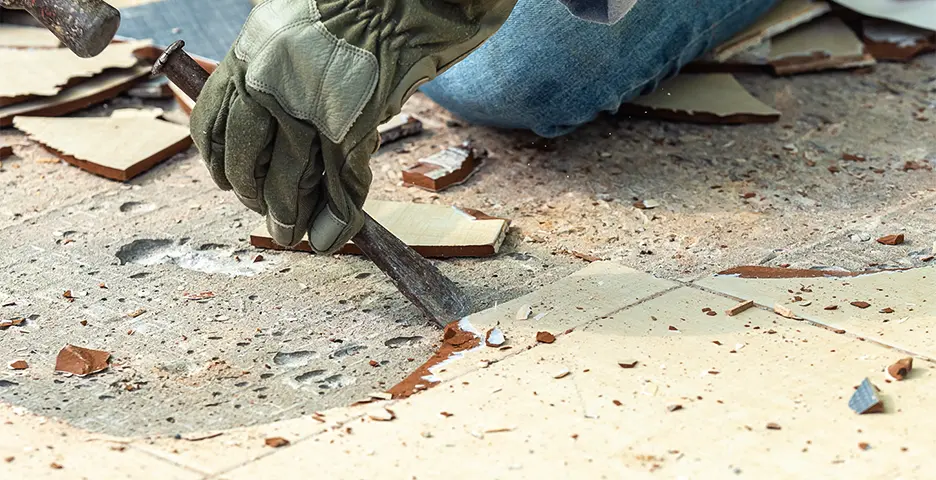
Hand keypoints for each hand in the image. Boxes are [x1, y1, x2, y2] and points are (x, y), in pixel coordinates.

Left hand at [190, 0, 516, 253]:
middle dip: (257, 199)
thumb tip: (266, 122)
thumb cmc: (347, 9)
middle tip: (271, 218)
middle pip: (248, 164)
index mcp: (245, 61)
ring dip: (293, 217)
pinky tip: (336, 235)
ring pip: (291, 182)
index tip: (230, 183)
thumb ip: (269, 74)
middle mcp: (267, 88)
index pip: (211, 130)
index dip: (221, 166)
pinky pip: (342, 185)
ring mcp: (309, 111)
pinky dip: (340, 218)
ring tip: (296, 237)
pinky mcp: (352, 128)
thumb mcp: (284, 32)